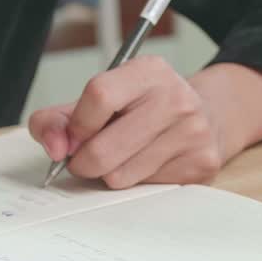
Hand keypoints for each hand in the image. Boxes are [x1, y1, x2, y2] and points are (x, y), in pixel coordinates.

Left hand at [28, 56, 225, 188]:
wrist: (207, 116)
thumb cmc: (143, 109)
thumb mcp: (102, 99)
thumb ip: (59, 119)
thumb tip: (54, 148)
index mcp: (149, 71)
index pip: (98, 95)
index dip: (75, 126)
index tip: (72, 138)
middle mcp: (176, 98)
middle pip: (103, 149)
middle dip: (83, 162)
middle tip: (87, 158)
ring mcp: (193, 133)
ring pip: (120, 176)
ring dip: (110, 173)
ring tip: (124, 156)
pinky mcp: (201, 164)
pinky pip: (144, 189)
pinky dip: (136, 182)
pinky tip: (148, 163)